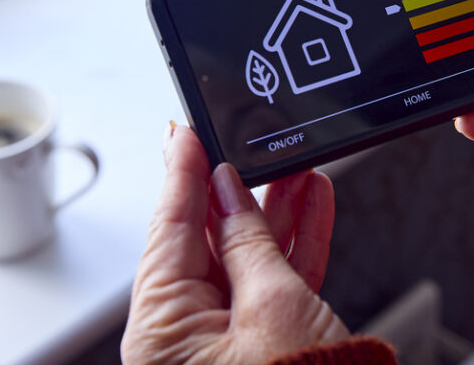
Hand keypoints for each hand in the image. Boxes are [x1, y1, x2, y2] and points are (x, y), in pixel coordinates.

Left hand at [122, 125, 347, 363]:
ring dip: (274, 212)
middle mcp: (184, 340)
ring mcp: (224, 346)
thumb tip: (228, 191)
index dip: (182, 174)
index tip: (185, 131)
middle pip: (205, 242)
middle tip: (249, 141)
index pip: (168, 231)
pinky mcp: (262, 349)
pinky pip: (271, 285)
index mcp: (162, 331)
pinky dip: (293, 247)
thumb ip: (249, 241)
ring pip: (246, 258)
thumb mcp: (274, 305)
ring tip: (297, 167)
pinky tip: (312, 206)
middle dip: (235, 190)